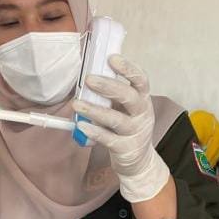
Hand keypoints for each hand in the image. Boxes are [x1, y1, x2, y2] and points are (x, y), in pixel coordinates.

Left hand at [72, 54, 169, 202]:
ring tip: (76, 104)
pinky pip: (108, 139)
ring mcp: (134, 132)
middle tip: (89, 79)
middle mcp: (142, 114)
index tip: (112, 58)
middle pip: (129, 97)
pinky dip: (94, 132)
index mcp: (142, 98)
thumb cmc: (127, 126)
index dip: (128, 68)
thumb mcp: (126, 108)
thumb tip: (89, 72)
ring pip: (116, 119)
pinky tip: (80, 126)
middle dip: (108, 86)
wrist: (139, 160)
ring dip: (95, 110)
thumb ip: (113, 93)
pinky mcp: (125, 148)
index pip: (140, 79)